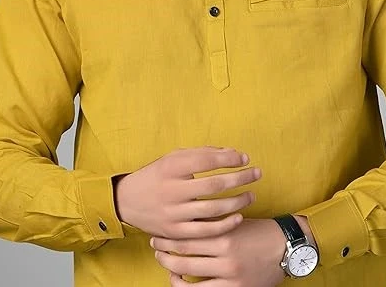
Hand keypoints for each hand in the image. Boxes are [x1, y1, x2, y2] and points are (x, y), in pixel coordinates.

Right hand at [113, 146, 260, 238]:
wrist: (128, 201)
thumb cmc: (158, 175)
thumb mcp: (175, 157)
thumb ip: (203, 153)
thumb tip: (235, 154)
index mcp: (172, 167)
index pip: (207, 161)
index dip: (229, 159)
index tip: (245, 158)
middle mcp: (172, 190)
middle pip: (214, 185)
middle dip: (240, 179)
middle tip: (257, 174)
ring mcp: (173, 213)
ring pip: (212, 209)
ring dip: (237, 202)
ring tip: (251, 195)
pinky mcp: (175, 232)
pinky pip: (205, 231)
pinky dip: (224, 225)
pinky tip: (238, 217)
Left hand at [151, 218, 287, 285]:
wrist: (286, 247)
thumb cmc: (258, 231)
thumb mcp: (235, 221)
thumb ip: (213, 223)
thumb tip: (185, 220)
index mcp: (224, 234)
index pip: (187, 235)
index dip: (169, 236)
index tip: (158, 232)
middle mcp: (224, 256)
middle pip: (183, 255)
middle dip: (164, 251)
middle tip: (155, 246)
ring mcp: (229, 275)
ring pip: (189, 276)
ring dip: (171, 270)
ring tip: (165, 264)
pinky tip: (179, 282)